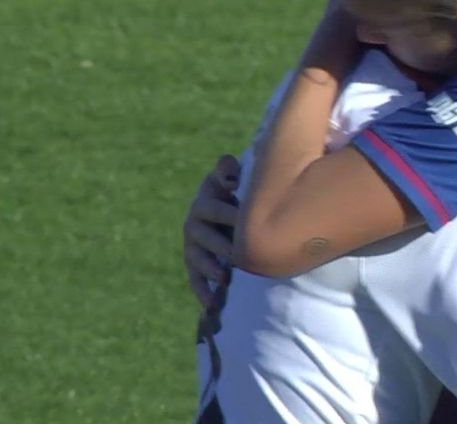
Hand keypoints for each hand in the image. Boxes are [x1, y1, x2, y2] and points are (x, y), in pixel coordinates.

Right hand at [184, 154, 240, 308]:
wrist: (233, 211)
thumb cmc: (237, 191)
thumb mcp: (230, 177)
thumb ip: (227, 170)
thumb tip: (231, 179)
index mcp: (205, 202)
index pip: (211, 208)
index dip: (226, 212)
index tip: (242, 217)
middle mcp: (194, 225)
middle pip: (204, 236)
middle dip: (221, 245)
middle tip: (238, 253)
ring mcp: (193, 247)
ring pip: (197, 260)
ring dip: (210, 269)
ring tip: (225, 279)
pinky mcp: (195, 266)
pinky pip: (195, 281)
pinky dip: (203, 293)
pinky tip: (212, 306)